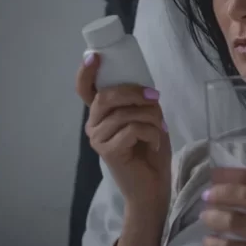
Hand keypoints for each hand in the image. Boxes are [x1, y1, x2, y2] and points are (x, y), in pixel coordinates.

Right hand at [76, 52, 171, 217]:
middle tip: (155, 97)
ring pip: (124, 113)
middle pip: (106, 97)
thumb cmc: (149, 153)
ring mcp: (98, 139)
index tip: (94, 57)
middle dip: (134, 92)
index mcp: (100, 115)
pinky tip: (154, 142)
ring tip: (160, 127)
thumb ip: (140, 104)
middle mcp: (93, 126)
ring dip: (150, 116)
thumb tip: (146, 89)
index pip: (85, 90)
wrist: (152, 188)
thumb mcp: (148, 119)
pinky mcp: (108, 152)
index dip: (86, 73)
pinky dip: (150, 132)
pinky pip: (132, 129)